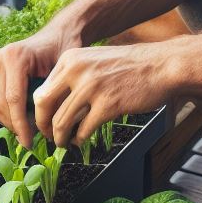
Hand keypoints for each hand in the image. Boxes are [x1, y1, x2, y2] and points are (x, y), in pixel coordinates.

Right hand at [0, 26, 78, 148]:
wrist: (59, 34)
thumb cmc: (67, 52)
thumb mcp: (65, 73)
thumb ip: (53, 98)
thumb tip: (48, 131)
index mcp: (16, 56)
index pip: (14, 99)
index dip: (21, 125)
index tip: (29, 143)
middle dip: (15, 125)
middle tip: (32, 138)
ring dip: (9, 121)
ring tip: (30, 127)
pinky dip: (7, 113)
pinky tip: (23, 116)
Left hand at [33, 43, 174, 147]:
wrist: (161, 65)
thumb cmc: (130, 65)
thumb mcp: (94, 60)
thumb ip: (74, 76)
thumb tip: (53, 102)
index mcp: (70, 59)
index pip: (42, 89)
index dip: (40, 111)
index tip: (44, 121)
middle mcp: (77, 70)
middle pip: (44, 105)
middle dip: (42, 126)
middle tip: (47, 136)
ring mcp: (92, 87)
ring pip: (61, 121)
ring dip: (60, 138)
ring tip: (64, 143)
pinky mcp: (108, 104)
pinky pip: (83, 129)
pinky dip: (79, 139)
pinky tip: (82, 140)